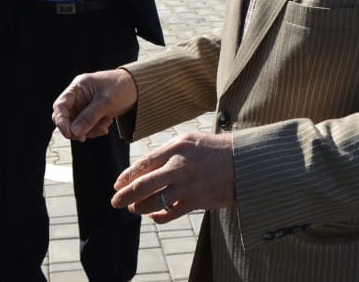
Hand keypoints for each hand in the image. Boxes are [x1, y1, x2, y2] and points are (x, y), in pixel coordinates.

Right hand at [53, 68, 137, 140]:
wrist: (140, 87)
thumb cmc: (122, 87)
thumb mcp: (106, 101)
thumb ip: (90, 116)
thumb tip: (74, 132)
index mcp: (78, 87)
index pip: (60, 105)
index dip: (61, 121)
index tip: (69, 133)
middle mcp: (78, 96)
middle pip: (66, 118)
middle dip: (76, 129)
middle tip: (85, 137)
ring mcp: (85, 105)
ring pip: (77, 125)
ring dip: (89, 130)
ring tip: (105, 126)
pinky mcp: (92, 113)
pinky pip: (87, 126)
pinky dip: (95, 128)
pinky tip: (108, 123)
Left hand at [111, 131, 234, 222]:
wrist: (243, 161)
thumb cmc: (215, 150)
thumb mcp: (190, 141)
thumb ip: (167, 152)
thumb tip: (144, 168)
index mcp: (176, 148)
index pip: (143, 164)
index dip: (126, 177)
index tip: (117, 184)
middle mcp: (178, 166)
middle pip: (142, 185)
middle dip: (124, 196)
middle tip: (115, 202)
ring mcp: (187, 185)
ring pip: (152, 202)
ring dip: (138, 208)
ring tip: (134, 208)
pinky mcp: (195, 201)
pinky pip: (168, 214)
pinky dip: (157, 216)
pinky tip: (154, 214)